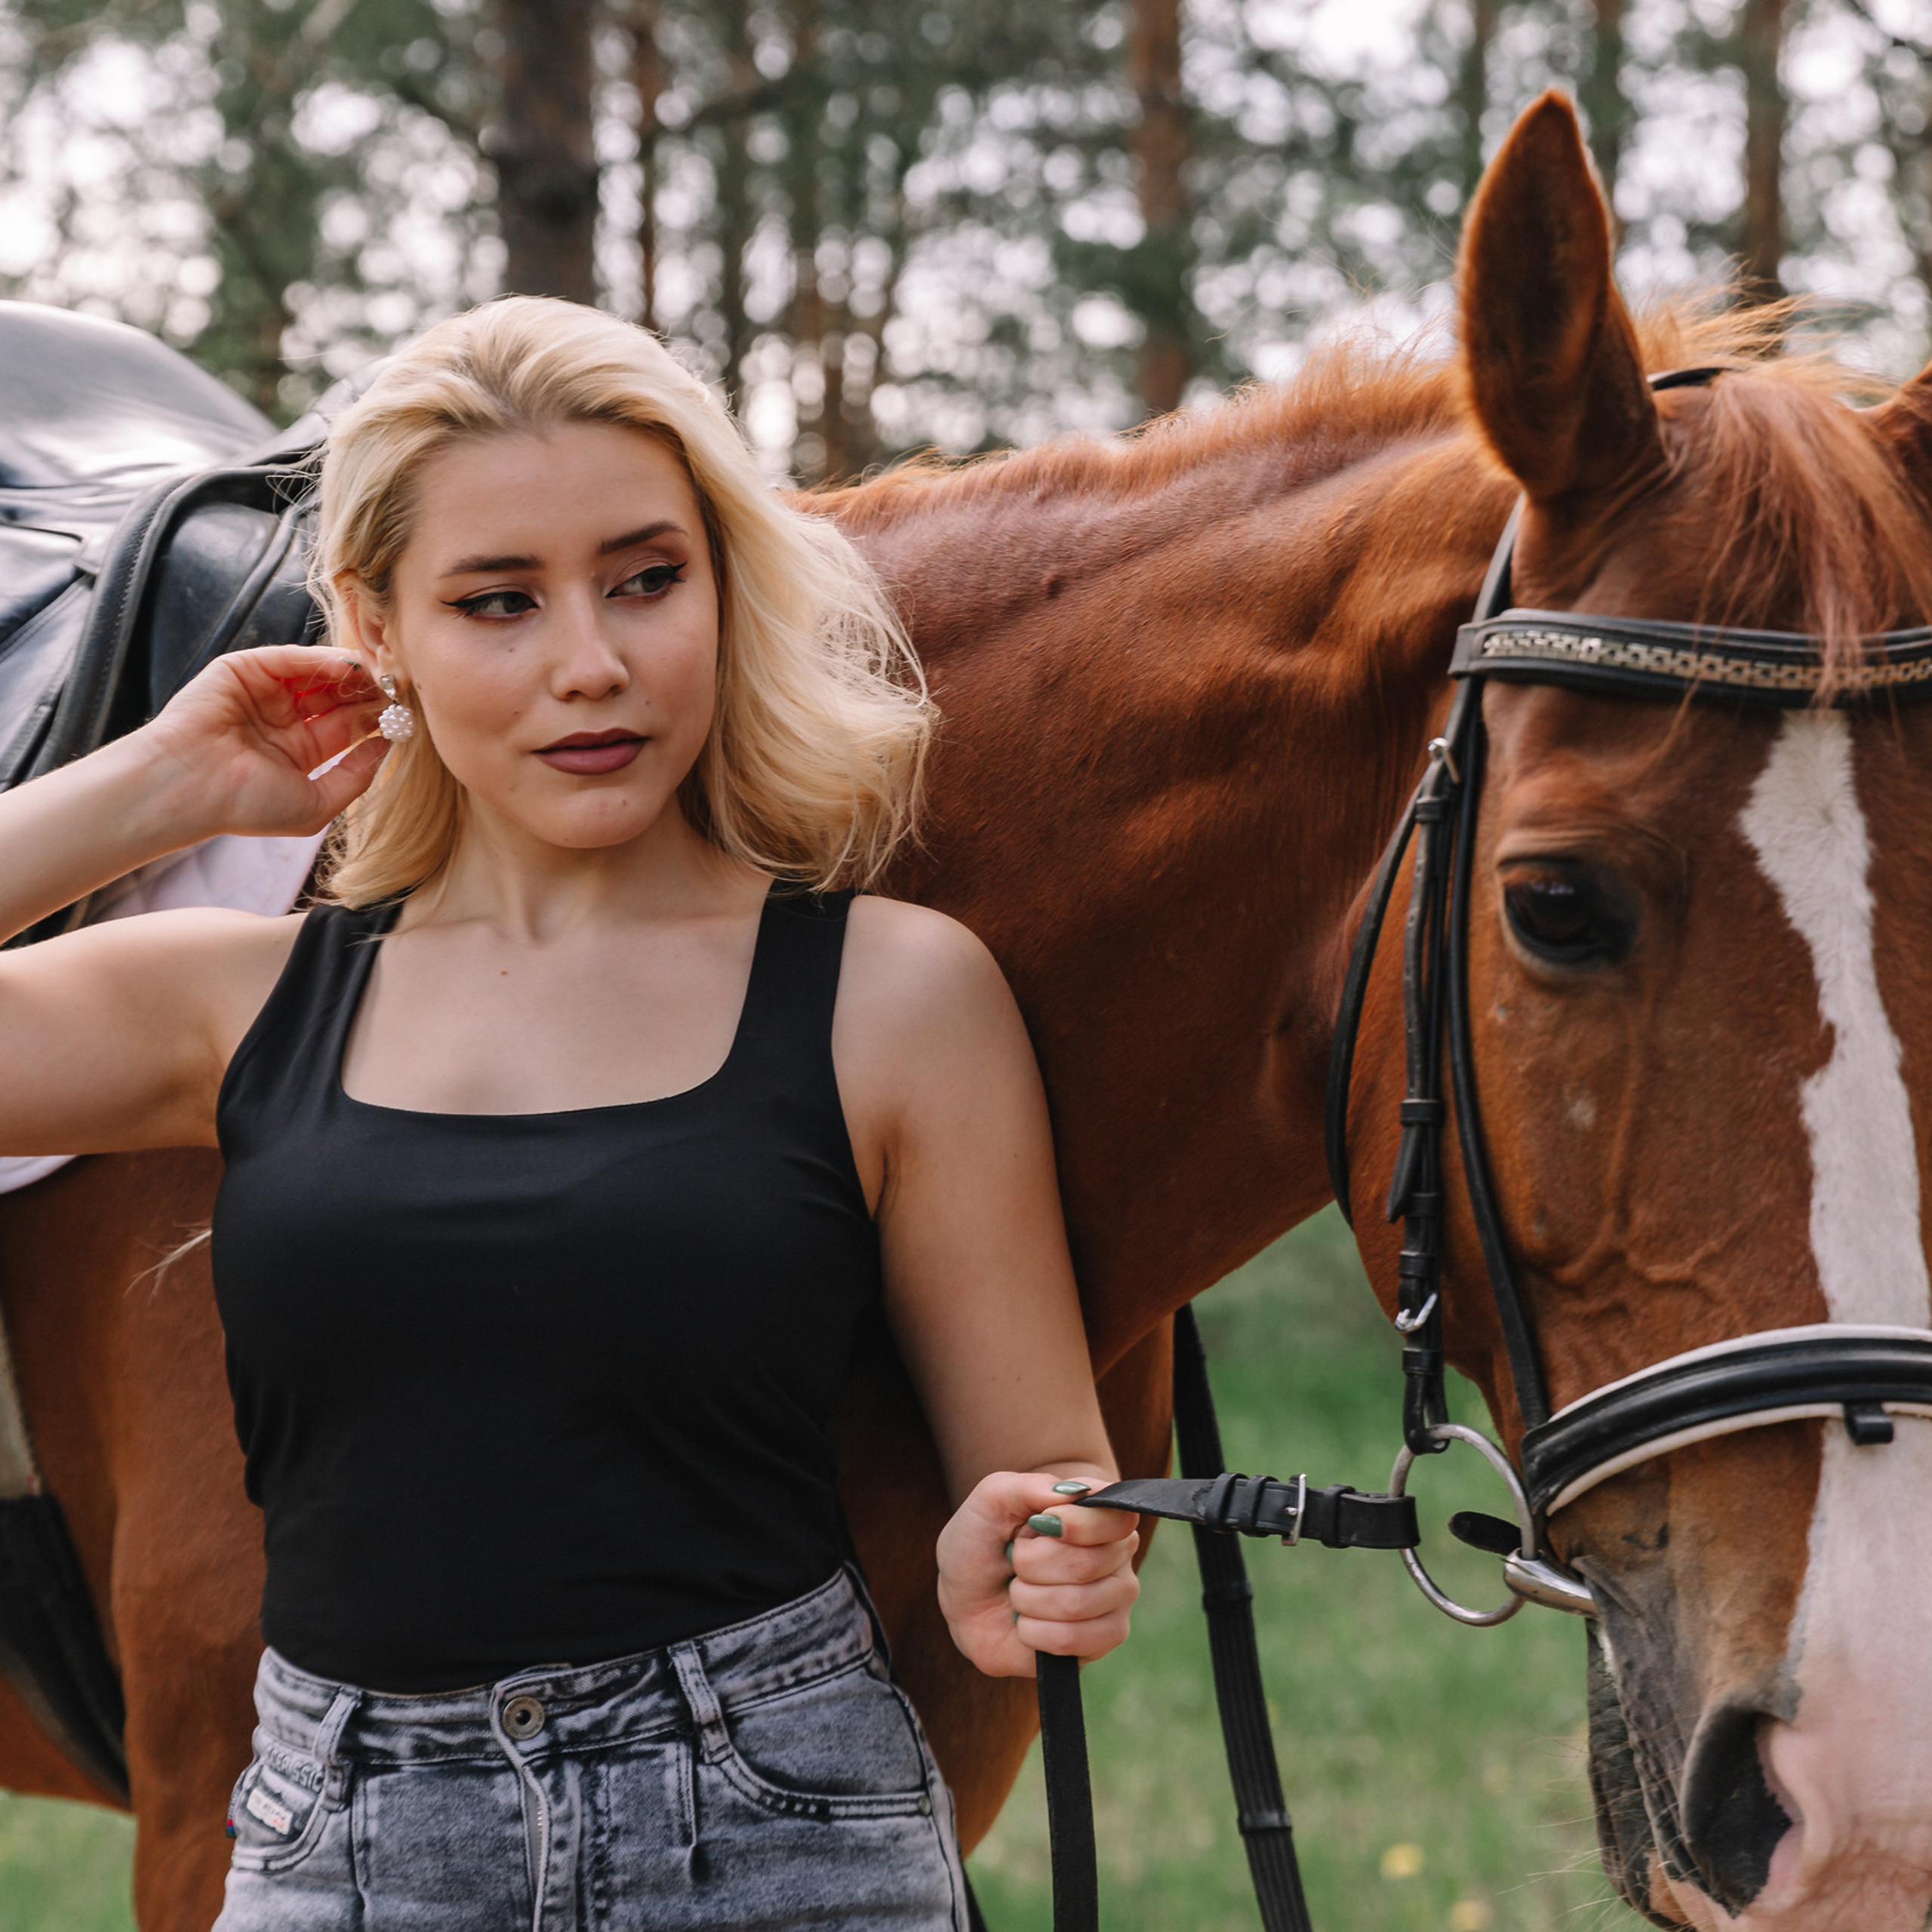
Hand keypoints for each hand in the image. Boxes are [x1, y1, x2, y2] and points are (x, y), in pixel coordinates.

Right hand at [137, 645, 391, 840]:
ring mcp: (263, 694)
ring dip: (351, 674)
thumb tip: (386, 747)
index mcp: (299, 752)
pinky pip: (289, 659)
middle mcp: (283, 721)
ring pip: (318, 675)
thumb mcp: (317, 804)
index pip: (348, 728)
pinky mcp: (243, 671)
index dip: (377, 719)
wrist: (189, 787)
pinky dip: (320, 659)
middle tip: (401, 687)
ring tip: (380, 675)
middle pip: (338, 698)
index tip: (406, 714)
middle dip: (368, 693)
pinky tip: (349, 667)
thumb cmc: (246, 806)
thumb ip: (355, 777)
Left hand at [936, 1470, 1138, 1677]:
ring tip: (1019, 1591)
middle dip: (1031, 1563)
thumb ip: (1031, 1486)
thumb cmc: (983, 1540)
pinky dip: (1033, 1631)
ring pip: (1075, 1604)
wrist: (965, 1597)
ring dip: (1027, 1598)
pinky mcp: (1101, 1642)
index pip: (1115, 1519)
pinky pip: (1071, 1640)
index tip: (1035, 1525)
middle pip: (1086, 1564)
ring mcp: (1114, 1602)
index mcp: (1101, 1515)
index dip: (1073, 1525)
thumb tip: (1075, 1493)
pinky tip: (1026, 1623)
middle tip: (1016, 1560)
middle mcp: (1117, 1558)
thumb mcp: (992, 1499)